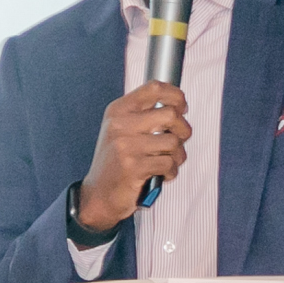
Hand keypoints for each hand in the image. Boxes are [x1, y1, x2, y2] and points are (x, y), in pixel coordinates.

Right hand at [79, 82, 191, 232]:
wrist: (99, 194)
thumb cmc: (115, 162)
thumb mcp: (120, 130)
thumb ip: (143, 115)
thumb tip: (176, 104)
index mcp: (118, 111)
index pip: (153, 88)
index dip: (176, 95)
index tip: (181, 107)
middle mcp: (120, 125)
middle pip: (170, 114)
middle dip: (184, 129)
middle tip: (179, 139)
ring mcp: (126, 146)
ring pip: (174, 142)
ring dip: (178, 155)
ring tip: (168, 162)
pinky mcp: (134, 167)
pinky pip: (169, 163)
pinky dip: (171, 171)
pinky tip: (161, 174)